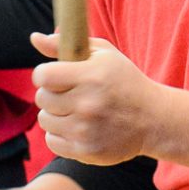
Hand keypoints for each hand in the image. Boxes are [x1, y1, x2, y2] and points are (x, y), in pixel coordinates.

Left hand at [32, 33, 166, 164]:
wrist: (153, 119)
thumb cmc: (125, 81)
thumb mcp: (103, 54)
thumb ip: (65, 44)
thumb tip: (34, 38)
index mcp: (92, 76)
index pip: (43, 76)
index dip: (44, 75)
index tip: (54, 76)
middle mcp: (88, 104)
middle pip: (42, 99)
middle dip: (51, 94)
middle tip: (68, 93)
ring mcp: (86, 130)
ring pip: (45, 120)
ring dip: (55, 114)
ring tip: (74, 110)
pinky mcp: (86, 150)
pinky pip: (52, 141)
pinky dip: (60, 134)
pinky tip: (77, 127)